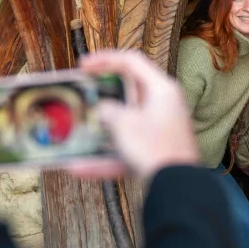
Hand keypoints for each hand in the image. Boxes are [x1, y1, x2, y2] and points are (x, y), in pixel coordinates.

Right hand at [67, 49, 201, 179]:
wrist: (175, 188)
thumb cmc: (153, 147)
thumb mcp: (124, 123)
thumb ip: (108, 111)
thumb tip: (104, 110)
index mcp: (162, 89)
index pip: (132, 61)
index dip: (106, 59)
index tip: (83, 65)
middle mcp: (163, 107)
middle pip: (127, 95)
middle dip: (100, 98)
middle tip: (80, 97)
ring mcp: (159, 132)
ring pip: (123, 126)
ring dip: (99, 131)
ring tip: (73, 133)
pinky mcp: (155, 155)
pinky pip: (125, 152)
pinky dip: (103, 159)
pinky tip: (77, 168)